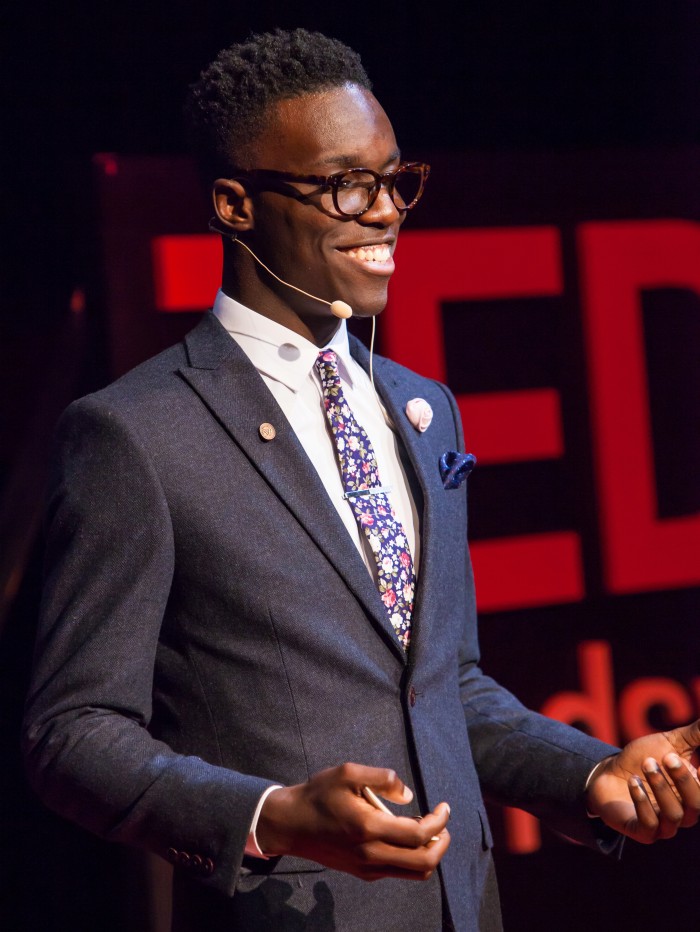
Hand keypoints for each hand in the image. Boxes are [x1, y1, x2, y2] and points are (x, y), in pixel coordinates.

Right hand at [256, 762, 450, 880]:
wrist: (290, 824)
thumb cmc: (318, 794)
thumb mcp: (348, 773)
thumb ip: (382, 778)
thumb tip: (408, 795)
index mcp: (369, 828)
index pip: (418, 834)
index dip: (439, 822)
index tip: (445, 807)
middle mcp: (371, 854)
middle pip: (423, 863)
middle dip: (442, 844)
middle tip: (444, 825)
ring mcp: (366, 867)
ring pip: (412, 874)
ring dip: (429, 854)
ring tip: (429, 832)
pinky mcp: (361, 872)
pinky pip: (396, 872)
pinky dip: (411, 859)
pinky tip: (406, 837)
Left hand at [586, 719, 699, 842]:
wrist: (609, 772)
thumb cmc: (644, 757)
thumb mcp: (670, 743)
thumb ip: (695, 735)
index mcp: (695, 794)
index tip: (698, 766)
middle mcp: (685, 813)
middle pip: (696, 806)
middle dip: (684, 781)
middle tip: (668, 757)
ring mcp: (665, 826)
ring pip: (673, 815)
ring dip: (661, 786)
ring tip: (647, 763)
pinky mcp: (642, 833)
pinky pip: (649, 825)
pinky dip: (643, 802)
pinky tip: (634, 782)